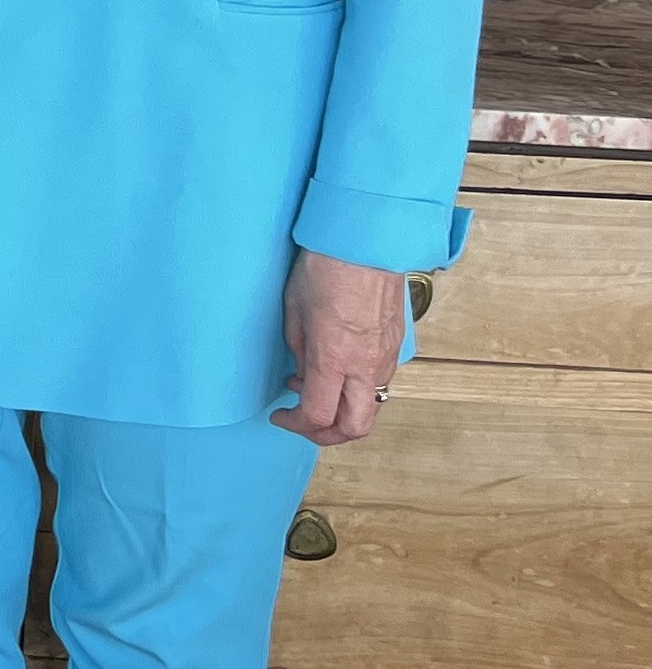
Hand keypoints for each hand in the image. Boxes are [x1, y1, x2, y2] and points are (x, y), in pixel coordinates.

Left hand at [277, 249, 407, 445]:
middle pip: (355, 427)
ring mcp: (386, 358)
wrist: (366, 242)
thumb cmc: (325, 267)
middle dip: (327, 435)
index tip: (280, 416)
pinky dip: (357, 389)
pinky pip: (379, 382)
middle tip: (302, 422)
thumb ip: (300, 350)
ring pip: (371, 407)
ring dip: (343, 411)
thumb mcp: (294, 310)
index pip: (319, 416)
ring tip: (313, 387)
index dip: (296, 425)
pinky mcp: (396, 347)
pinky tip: (336, 369)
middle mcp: (366, 366)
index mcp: (334, 358)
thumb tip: (303, 375)